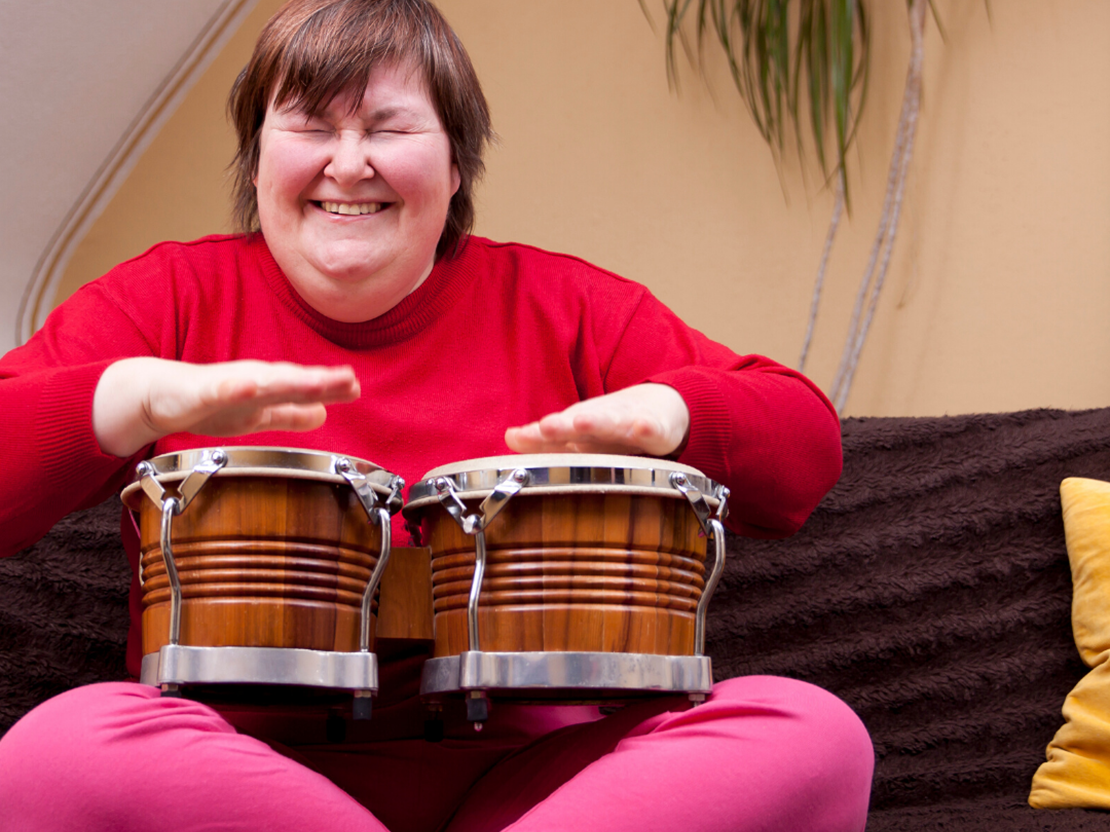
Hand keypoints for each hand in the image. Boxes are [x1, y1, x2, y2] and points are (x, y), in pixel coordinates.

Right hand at [93, 357, 359, 456]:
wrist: (153, 395)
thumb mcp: (256, 414)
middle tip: (349, 380)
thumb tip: (324, 414)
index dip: (329, 386)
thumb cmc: (207, 403)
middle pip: (291, 381)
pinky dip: (235, 387)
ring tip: (313, 380)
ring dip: (287, 380)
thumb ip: (289, 413)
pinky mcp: (199, 391)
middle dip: (319, 380)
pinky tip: (250, 385)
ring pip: (260, 381)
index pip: (304, 388)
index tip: (355, 386)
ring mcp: (226, 385)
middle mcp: (251, 382)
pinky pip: (218, 389)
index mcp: (266, 389)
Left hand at [504, 383, 689, 456]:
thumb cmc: (613, 426)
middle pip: (578, 424)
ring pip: (612, 424)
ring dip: (597, 422)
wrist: (661, 406)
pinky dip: (647, 428)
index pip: (553, 433)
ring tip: (582, 423)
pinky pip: (653, 431)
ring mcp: (628, 423)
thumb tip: (509, 438)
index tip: (516, 438)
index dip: (535, 437)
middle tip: (545, 427)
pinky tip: (643, 428)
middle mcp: (600, 421)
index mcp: (580, 426)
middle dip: (562, 427)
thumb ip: (545, 440)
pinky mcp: (657, 430)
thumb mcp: (579, 434)